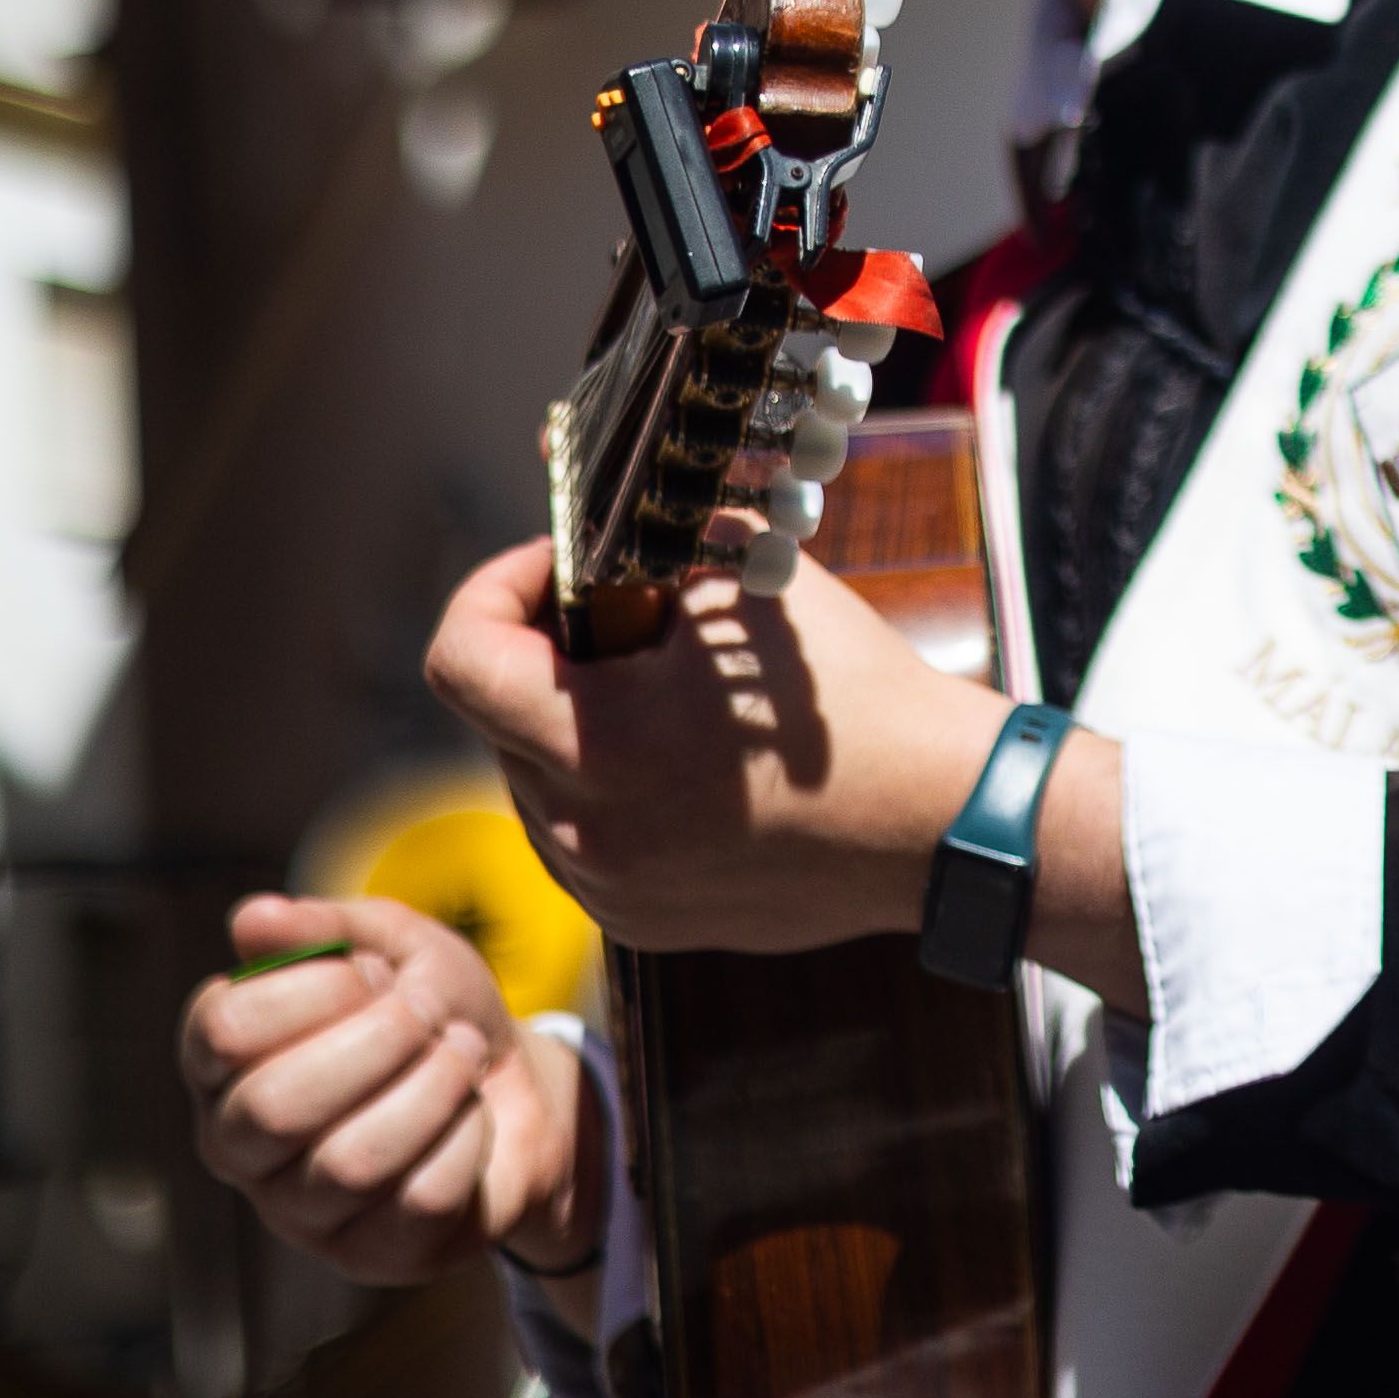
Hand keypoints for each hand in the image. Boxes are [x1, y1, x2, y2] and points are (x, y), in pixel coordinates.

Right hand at [178, 894, 594, 1294]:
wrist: (514, 1084)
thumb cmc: (432, 1009)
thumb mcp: (394, 944)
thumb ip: (325, 928)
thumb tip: (252, 919)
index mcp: (224, 1064)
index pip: (223, 1031)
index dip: (313, 987)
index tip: (370, 968)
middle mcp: (241, 1144)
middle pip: (275, 1107)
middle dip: (377, 1042)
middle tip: (428, 1014)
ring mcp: (299, 1210)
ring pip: (350, 1162)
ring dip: (431, 1089)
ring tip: (462, 1053)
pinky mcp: (369, 1254)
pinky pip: (419, 1199)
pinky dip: (466, 1138)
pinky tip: (473, 1114)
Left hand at [423, 540, 1003, 956]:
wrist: (938, 820)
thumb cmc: (851, 694)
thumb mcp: (747, 583)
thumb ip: (643, 533)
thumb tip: (562, 474)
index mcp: (602, 740)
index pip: (460, 658)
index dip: (497, 591)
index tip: (563, 569)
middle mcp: (582, 829)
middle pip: (499, 718)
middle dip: (552, 656)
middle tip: (639, 623)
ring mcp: (606, 888)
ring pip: (536, 783)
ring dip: (578, 729)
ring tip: (677, 703)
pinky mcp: (638, 923)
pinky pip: (583, 841)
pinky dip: (614, 792)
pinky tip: (696, 769)